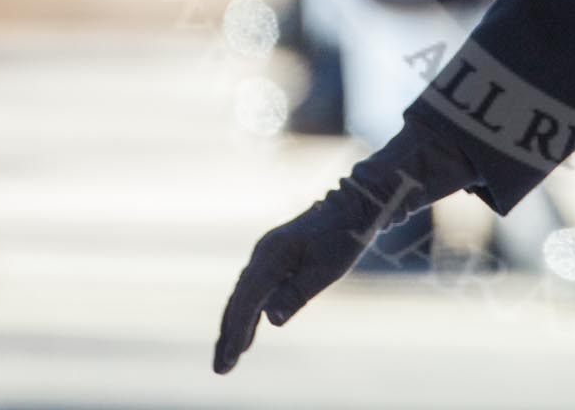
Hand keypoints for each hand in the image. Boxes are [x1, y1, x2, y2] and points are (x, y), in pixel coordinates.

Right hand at [213, 127, 478, 373]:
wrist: (353, 206)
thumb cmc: (344, 237)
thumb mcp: (326, 270)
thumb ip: (296, 294)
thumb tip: (271, 320)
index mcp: (272, 255)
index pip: (248, 299)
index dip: (237, 330)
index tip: (231, 356)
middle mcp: (262, 253)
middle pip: (239, 299)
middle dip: (228, 335)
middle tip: (221, 368)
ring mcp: (266, 254)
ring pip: (243, 296)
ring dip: (234, 326)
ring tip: (228, 357)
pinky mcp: (273, 258)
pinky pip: (254, 289)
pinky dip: (248, 312)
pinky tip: (247, 333)